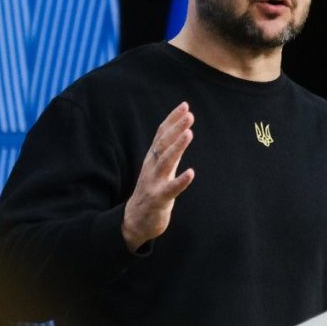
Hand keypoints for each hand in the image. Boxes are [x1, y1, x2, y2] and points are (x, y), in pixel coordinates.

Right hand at [121, 102, 195, 250]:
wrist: (135, 220)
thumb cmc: (151, 189)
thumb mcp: (160, 166)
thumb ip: (170, 149)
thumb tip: (182, 129)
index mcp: (152, 158)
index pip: (162, 134)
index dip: (172, 120)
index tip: (185, 105)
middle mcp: (152, 167)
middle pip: (163, 144)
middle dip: (176, 129)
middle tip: (189, 115)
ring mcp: (153, 182)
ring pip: (165, 162)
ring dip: (177, 147)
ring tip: (189, 134)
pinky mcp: (158, 199)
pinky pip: (170, 189)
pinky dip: (180, 181)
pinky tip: (191, 173)